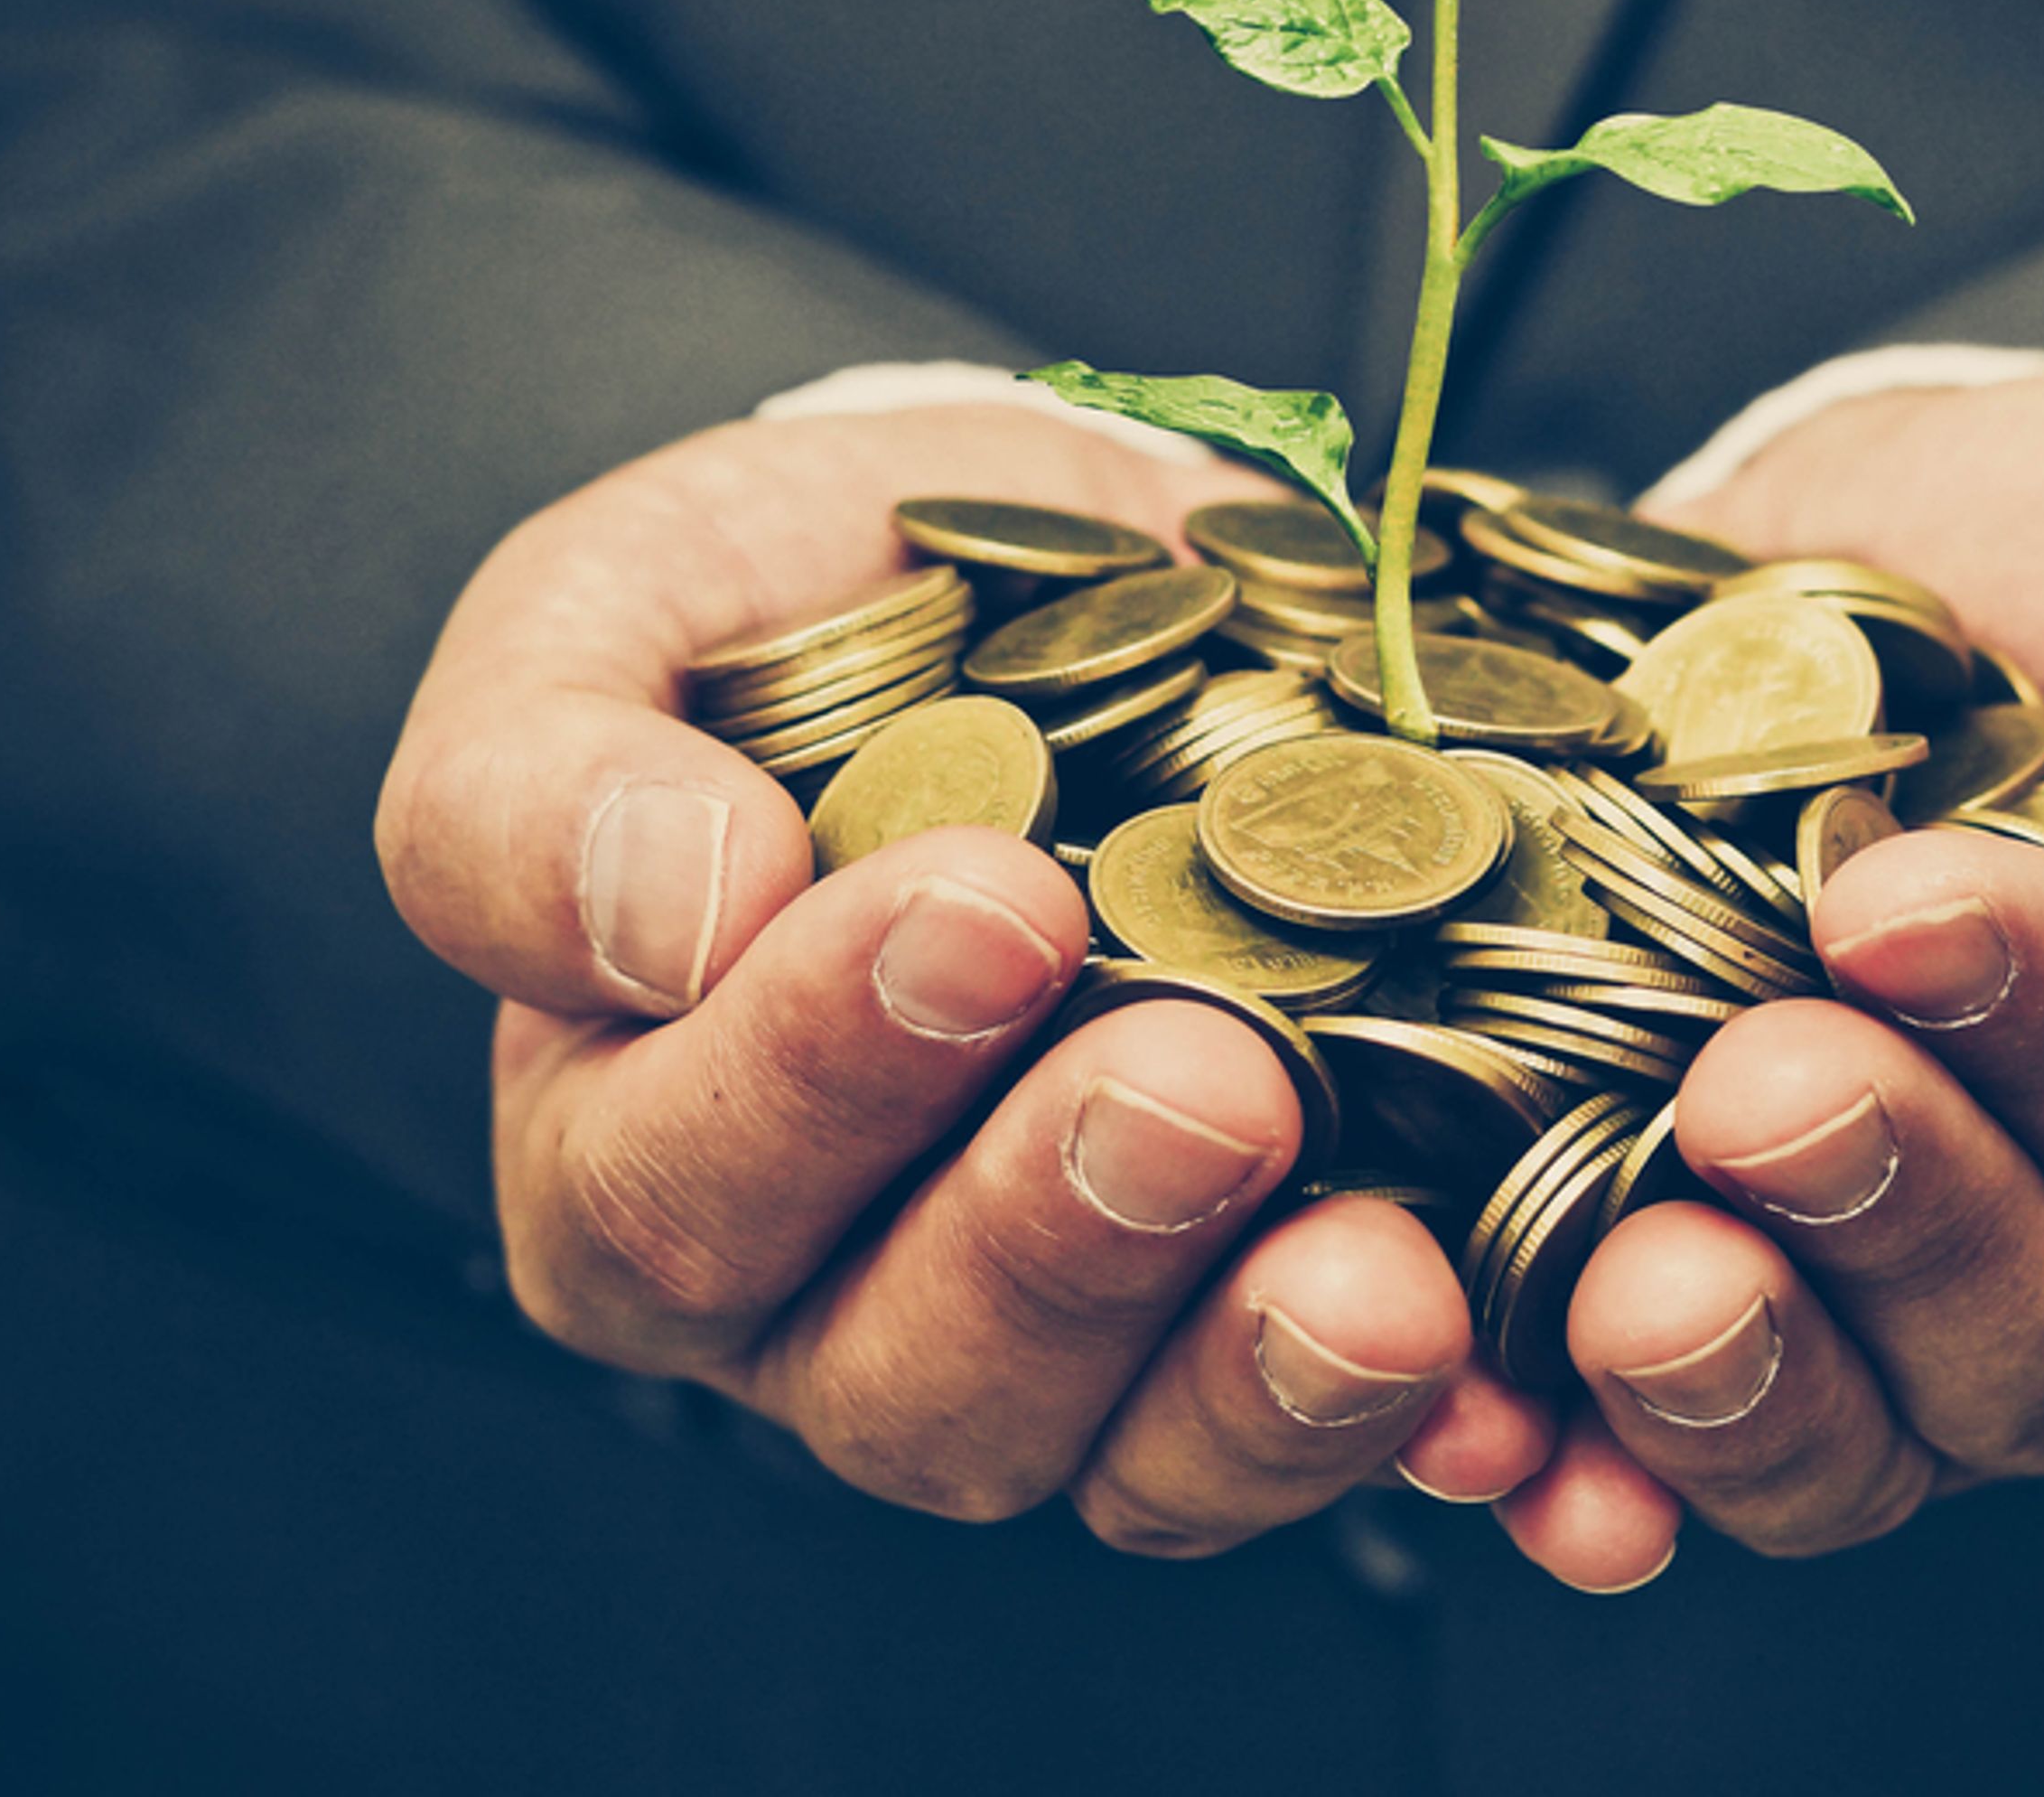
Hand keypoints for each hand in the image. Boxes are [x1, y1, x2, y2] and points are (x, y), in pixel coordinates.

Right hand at [375, 406, 1556, 1551]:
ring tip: (1376, 1260)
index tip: (987, 902)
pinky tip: (1503, 1372)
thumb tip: (665, 918)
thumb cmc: (808, 607)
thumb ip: (541, 772)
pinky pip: (1328, 1443)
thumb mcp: (617, 612)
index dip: (817, 1073)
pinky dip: (1428, 1421)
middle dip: (1059, 1235)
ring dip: (1252, 1371)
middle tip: (1205, 1080)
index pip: (671, 1186)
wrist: (1071, 585)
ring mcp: (1068, 1348)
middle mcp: (834, 1299)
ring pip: (1119, 1458)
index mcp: (639, 1147)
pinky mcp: (1264, 1337)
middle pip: (905, 1377)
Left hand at [1487, 366, 2043, 1585]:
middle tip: (1761, 1074)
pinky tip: (1500, 1443)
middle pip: (2043, 1348)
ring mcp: (1893, 1328)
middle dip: (1897, 1212)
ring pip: (1861, 1450)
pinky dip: (1578, 1467)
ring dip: (1747, 1385)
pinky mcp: (1699, 1307)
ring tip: (1646, 1278)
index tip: (1907, 897)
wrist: (1888, 533)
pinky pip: (1650, 1459)